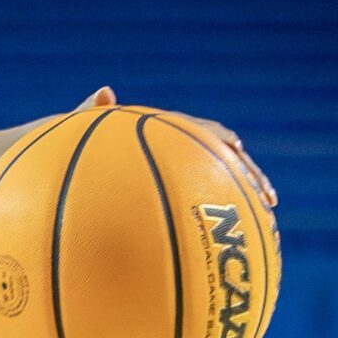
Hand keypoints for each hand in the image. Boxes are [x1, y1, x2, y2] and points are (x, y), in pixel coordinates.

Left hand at [71, 87, 276, 209]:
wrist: (70, 172)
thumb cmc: (71, 152)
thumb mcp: (78, 132)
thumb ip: (89, 112)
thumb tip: (106, 90)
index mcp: (163, 133)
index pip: (204, 131)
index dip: (224, 140)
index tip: (238, 150)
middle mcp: (178, 152)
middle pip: (225, 161)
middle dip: (249, 176)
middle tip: (267, 200)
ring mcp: (179, 175)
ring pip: (221, 186)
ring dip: (244, 200)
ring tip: (265, 222)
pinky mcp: (176, 198)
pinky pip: (203, 208)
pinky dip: (220, 221)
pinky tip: (231, 247)